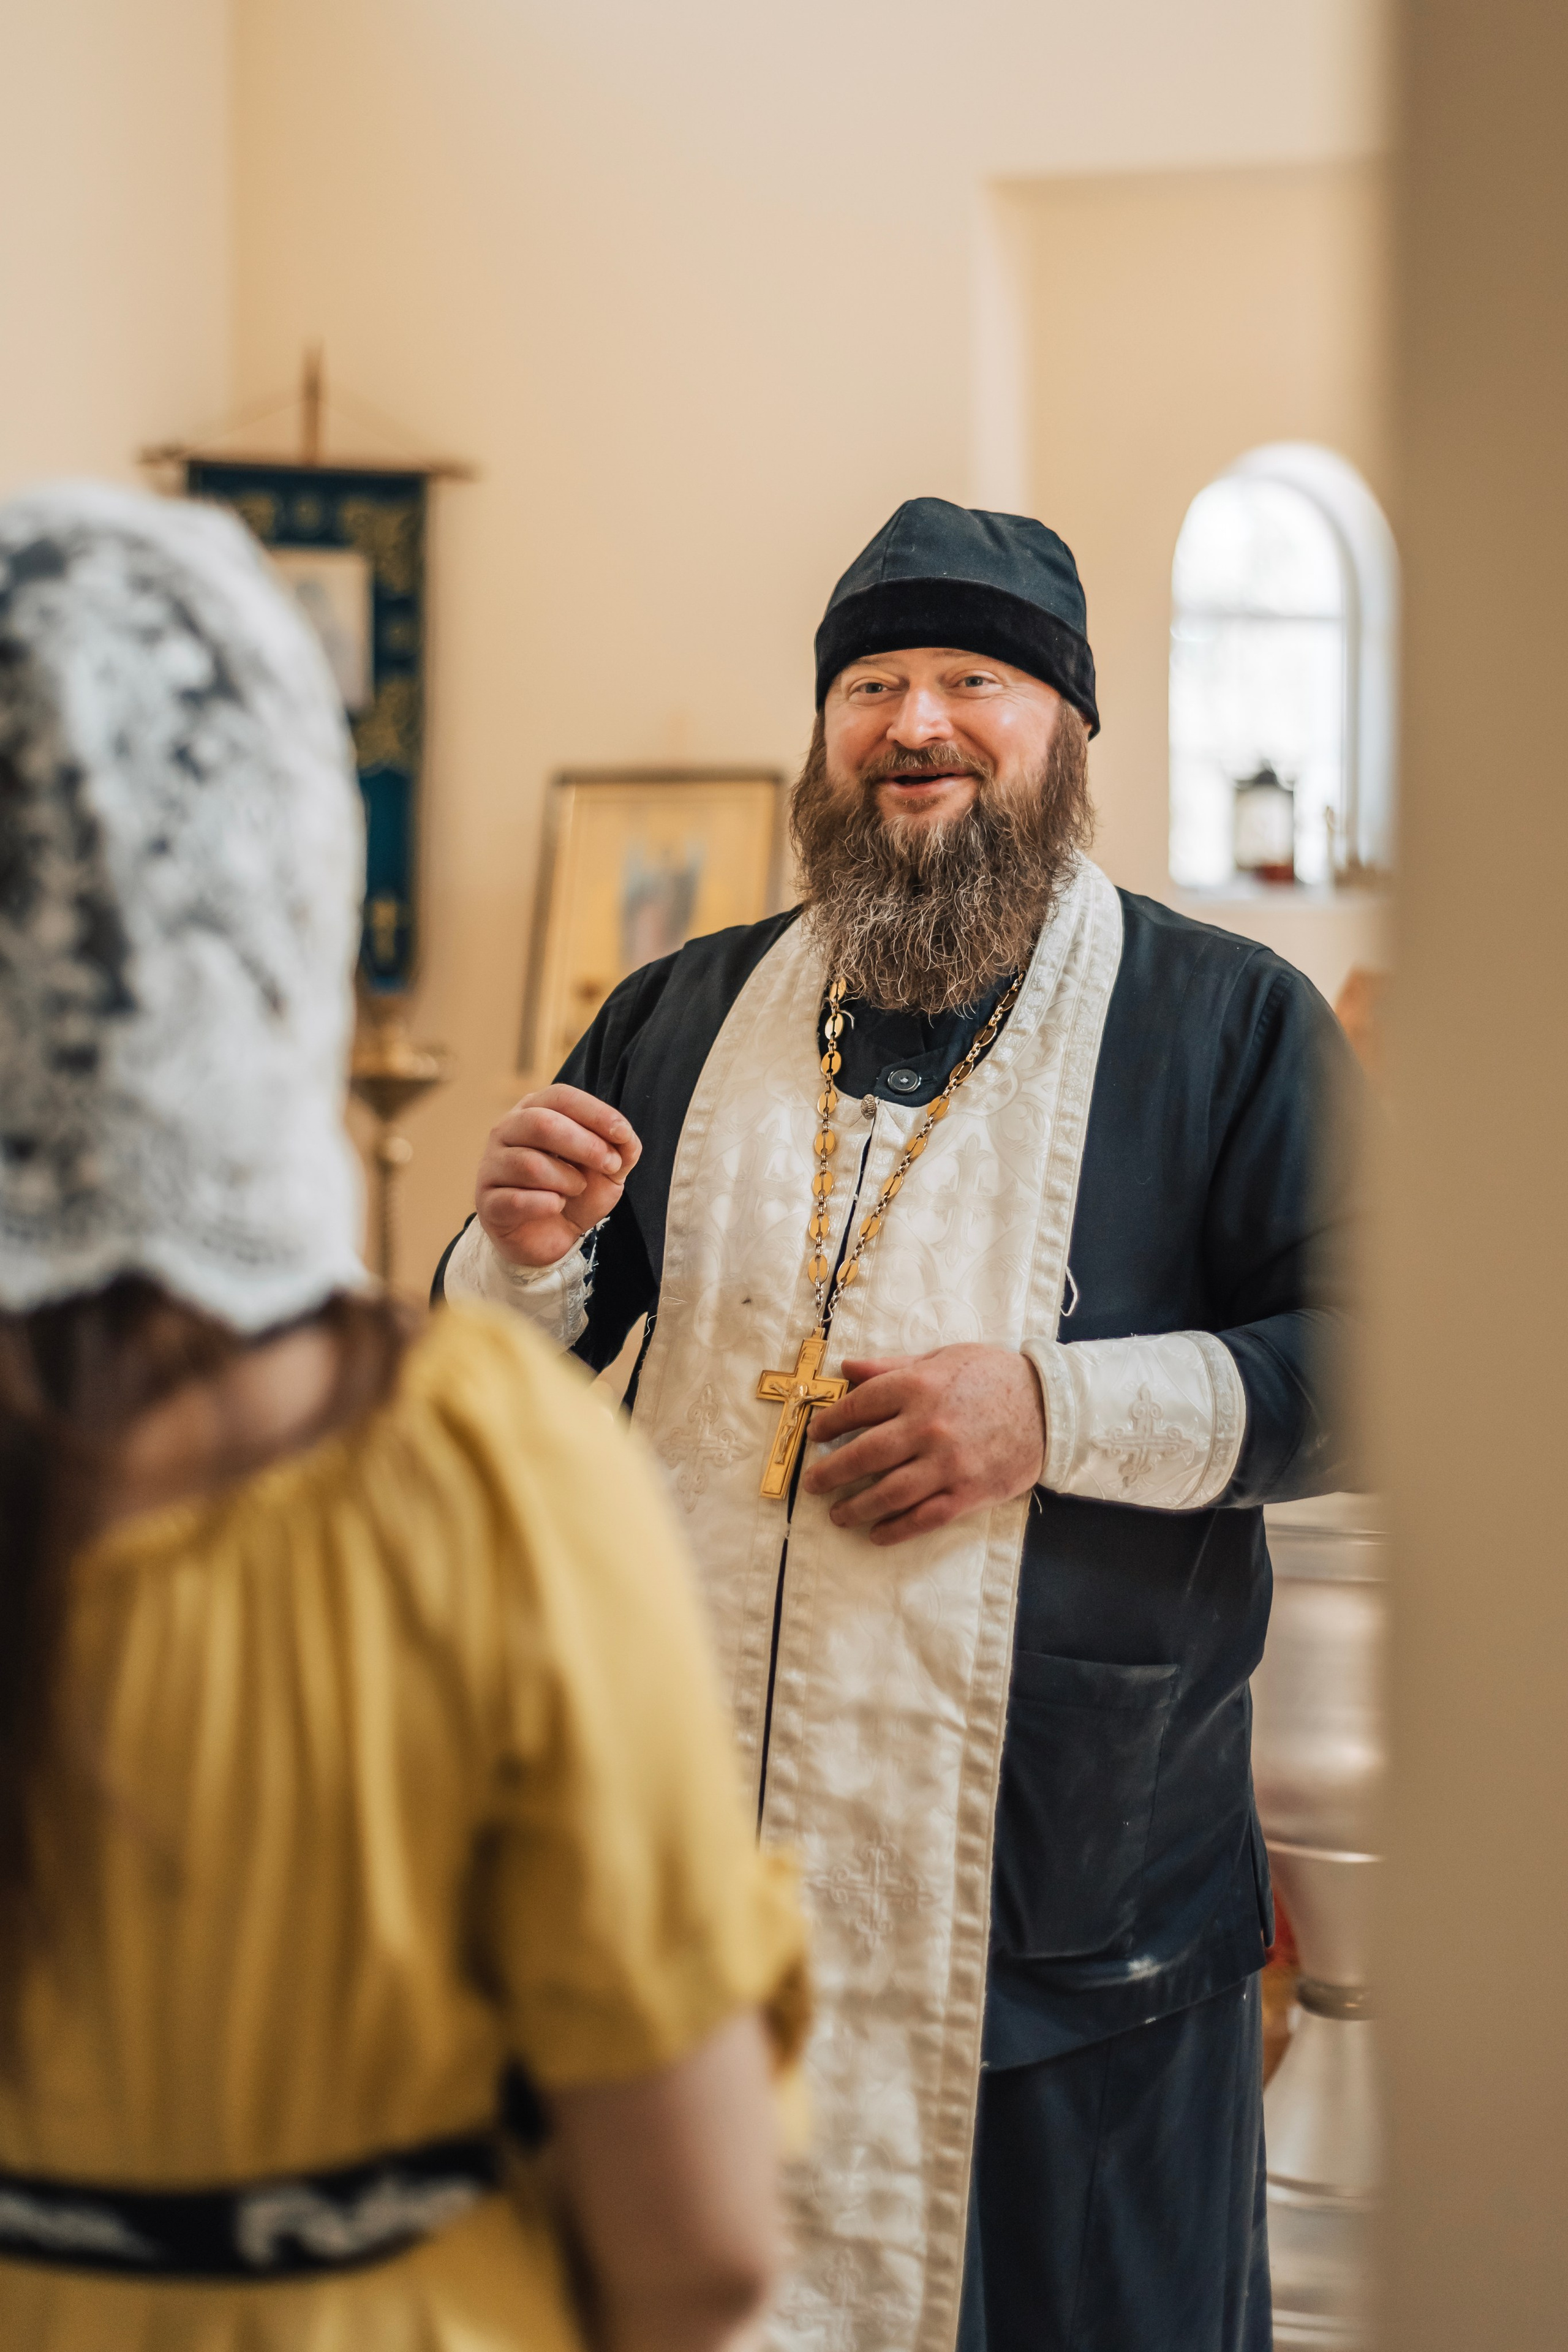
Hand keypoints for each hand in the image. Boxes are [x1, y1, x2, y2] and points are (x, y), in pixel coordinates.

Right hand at [476, 1084, 642, 1269]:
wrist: (553, 1238)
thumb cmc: (576, 1192)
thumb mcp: (608, 1169)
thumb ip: (622, 1148)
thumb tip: (626, 1137)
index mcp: (534, 1111)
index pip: (560, 1096)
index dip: (594, 1112)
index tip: (622, 1134)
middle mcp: (506, 1131)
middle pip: (540, 1123)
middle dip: (585, 1145)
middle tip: (610, 1165)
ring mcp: (492, 1166)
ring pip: (530, 1164)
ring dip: (567, 1180)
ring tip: (576, 1190)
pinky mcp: (487, 1203)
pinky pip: (516, 1200)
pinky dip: (546, 1205)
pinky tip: (556, 1207)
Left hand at [800, 1344, 1046, 1546]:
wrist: (1050, 1406)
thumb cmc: (992, 1376)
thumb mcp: (941, 1358)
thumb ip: (892, 1366)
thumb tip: (847, 1368)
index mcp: (917, 1386)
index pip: (858, 1407)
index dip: (830, 1423)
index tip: (816, 1435)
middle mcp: (928, 1426)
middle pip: (865, 1455)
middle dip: (831, 1472)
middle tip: (812, 1483)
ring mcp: (948, 1464)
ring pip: (888, 1494)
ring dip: (856, 1507)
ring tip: (837, 1514)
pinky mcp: (968, 1493)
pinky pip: (923, 1518)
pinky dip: (895, 1530)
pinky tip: (876, 1534)